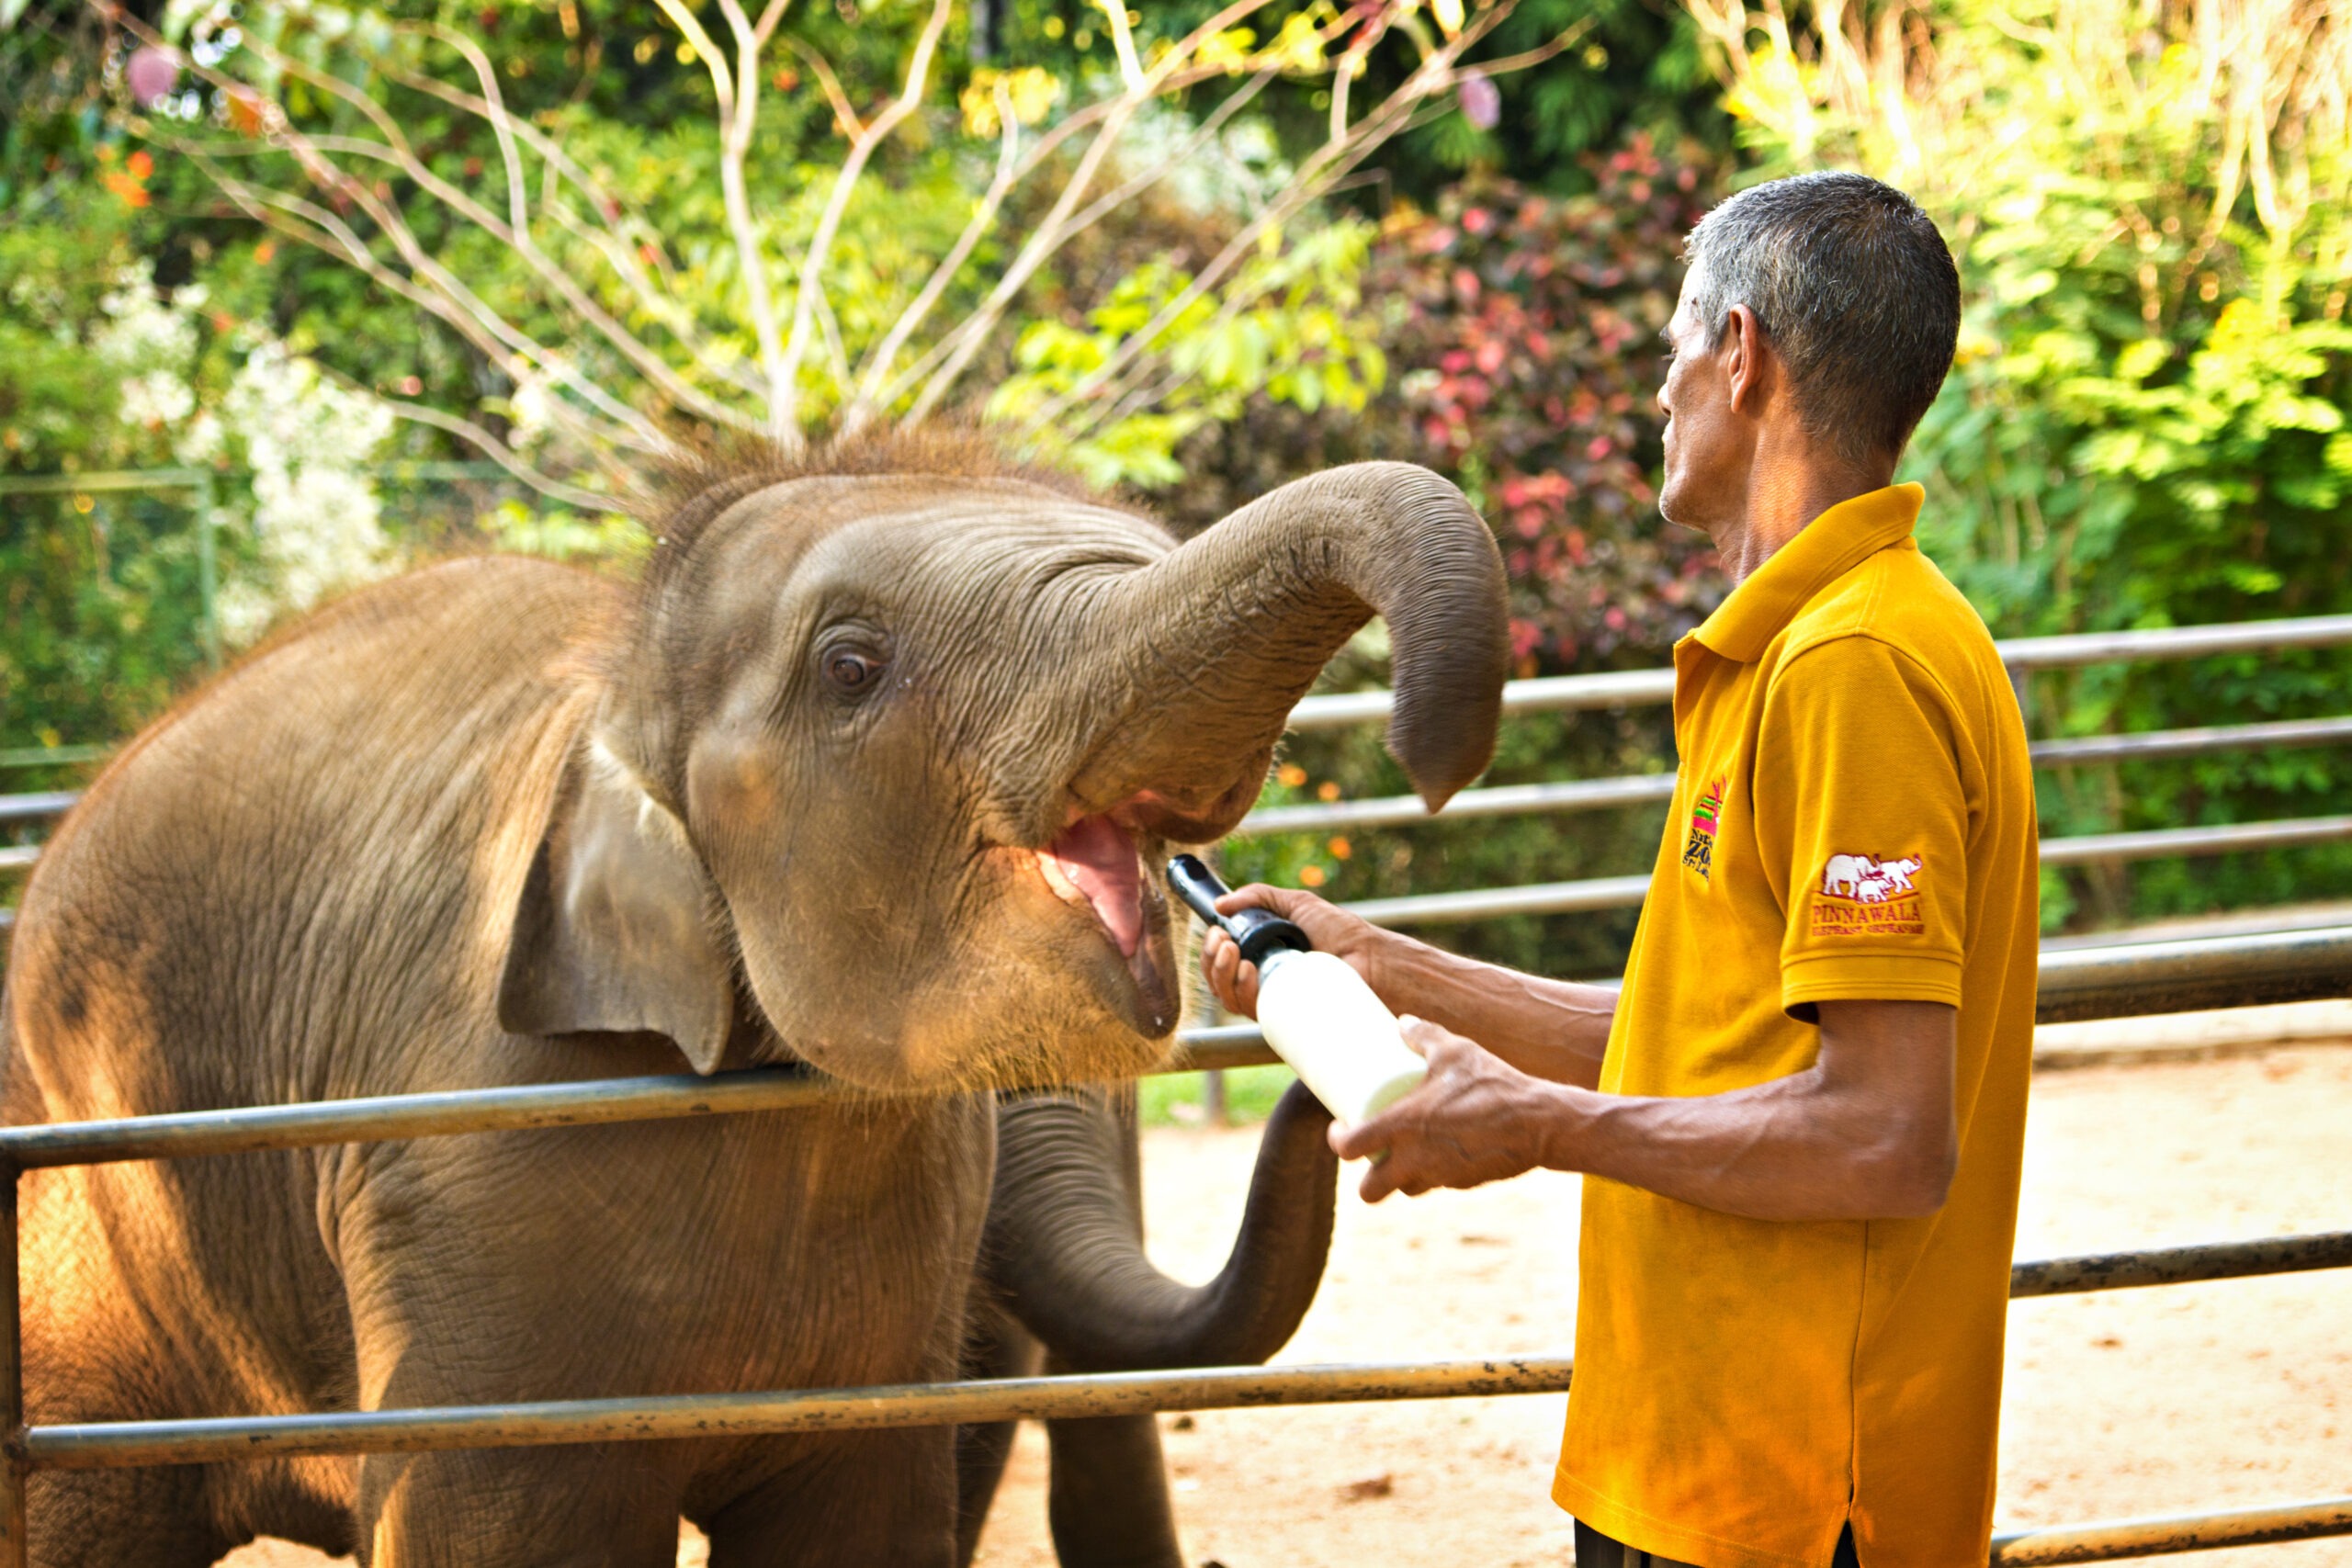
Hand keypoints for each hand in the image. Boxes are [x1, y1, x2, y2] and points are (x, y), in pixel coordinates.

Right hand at [1199, 883, 1386, 1018]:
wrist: (1372, 957)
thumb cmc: (1341, 932)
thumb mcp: (1297, 904)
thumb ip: (1259, 897)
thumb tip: (1220, 904)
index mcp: (1262, 958)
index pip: (1221, 962)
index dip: (1210, 949)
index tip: (1215, 929)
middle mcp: (1263, 983)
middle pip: (1217, 981)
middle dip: (1210, 960)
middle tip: (1221, 939)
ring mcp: (1273, 1002)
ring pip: (1228, 998)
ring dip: (1220, 973)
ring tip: (1233, 951)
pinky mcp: (1285, 1017)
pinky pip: (1250, 1011)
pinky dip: (1240, 991)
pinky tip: (1247, 970)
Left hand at [1330, 1017, 1570, 1202]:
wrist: (1538, 1122)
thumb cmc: (1491, 1084)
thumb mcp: (1455, 1050)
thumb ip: (1425, 1034)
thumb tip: (1402, 1022)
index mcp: (1402, 1127)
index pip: (1348, 1148)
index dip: (1337, 1140)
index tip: (1340, 1128)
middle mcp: (1414, 1159)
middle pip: (1369, 1190)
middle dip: (1365, 1178)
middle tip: (1369, 1152)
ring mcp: (1440, 1176)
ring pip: (1405, 1189)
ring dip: (1399, 1177)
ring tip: (1403, 1153)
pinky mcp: (1463, 1184)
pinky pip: (1437, 1184)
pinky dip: (1433, 1173)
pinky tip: (1440, 1152)